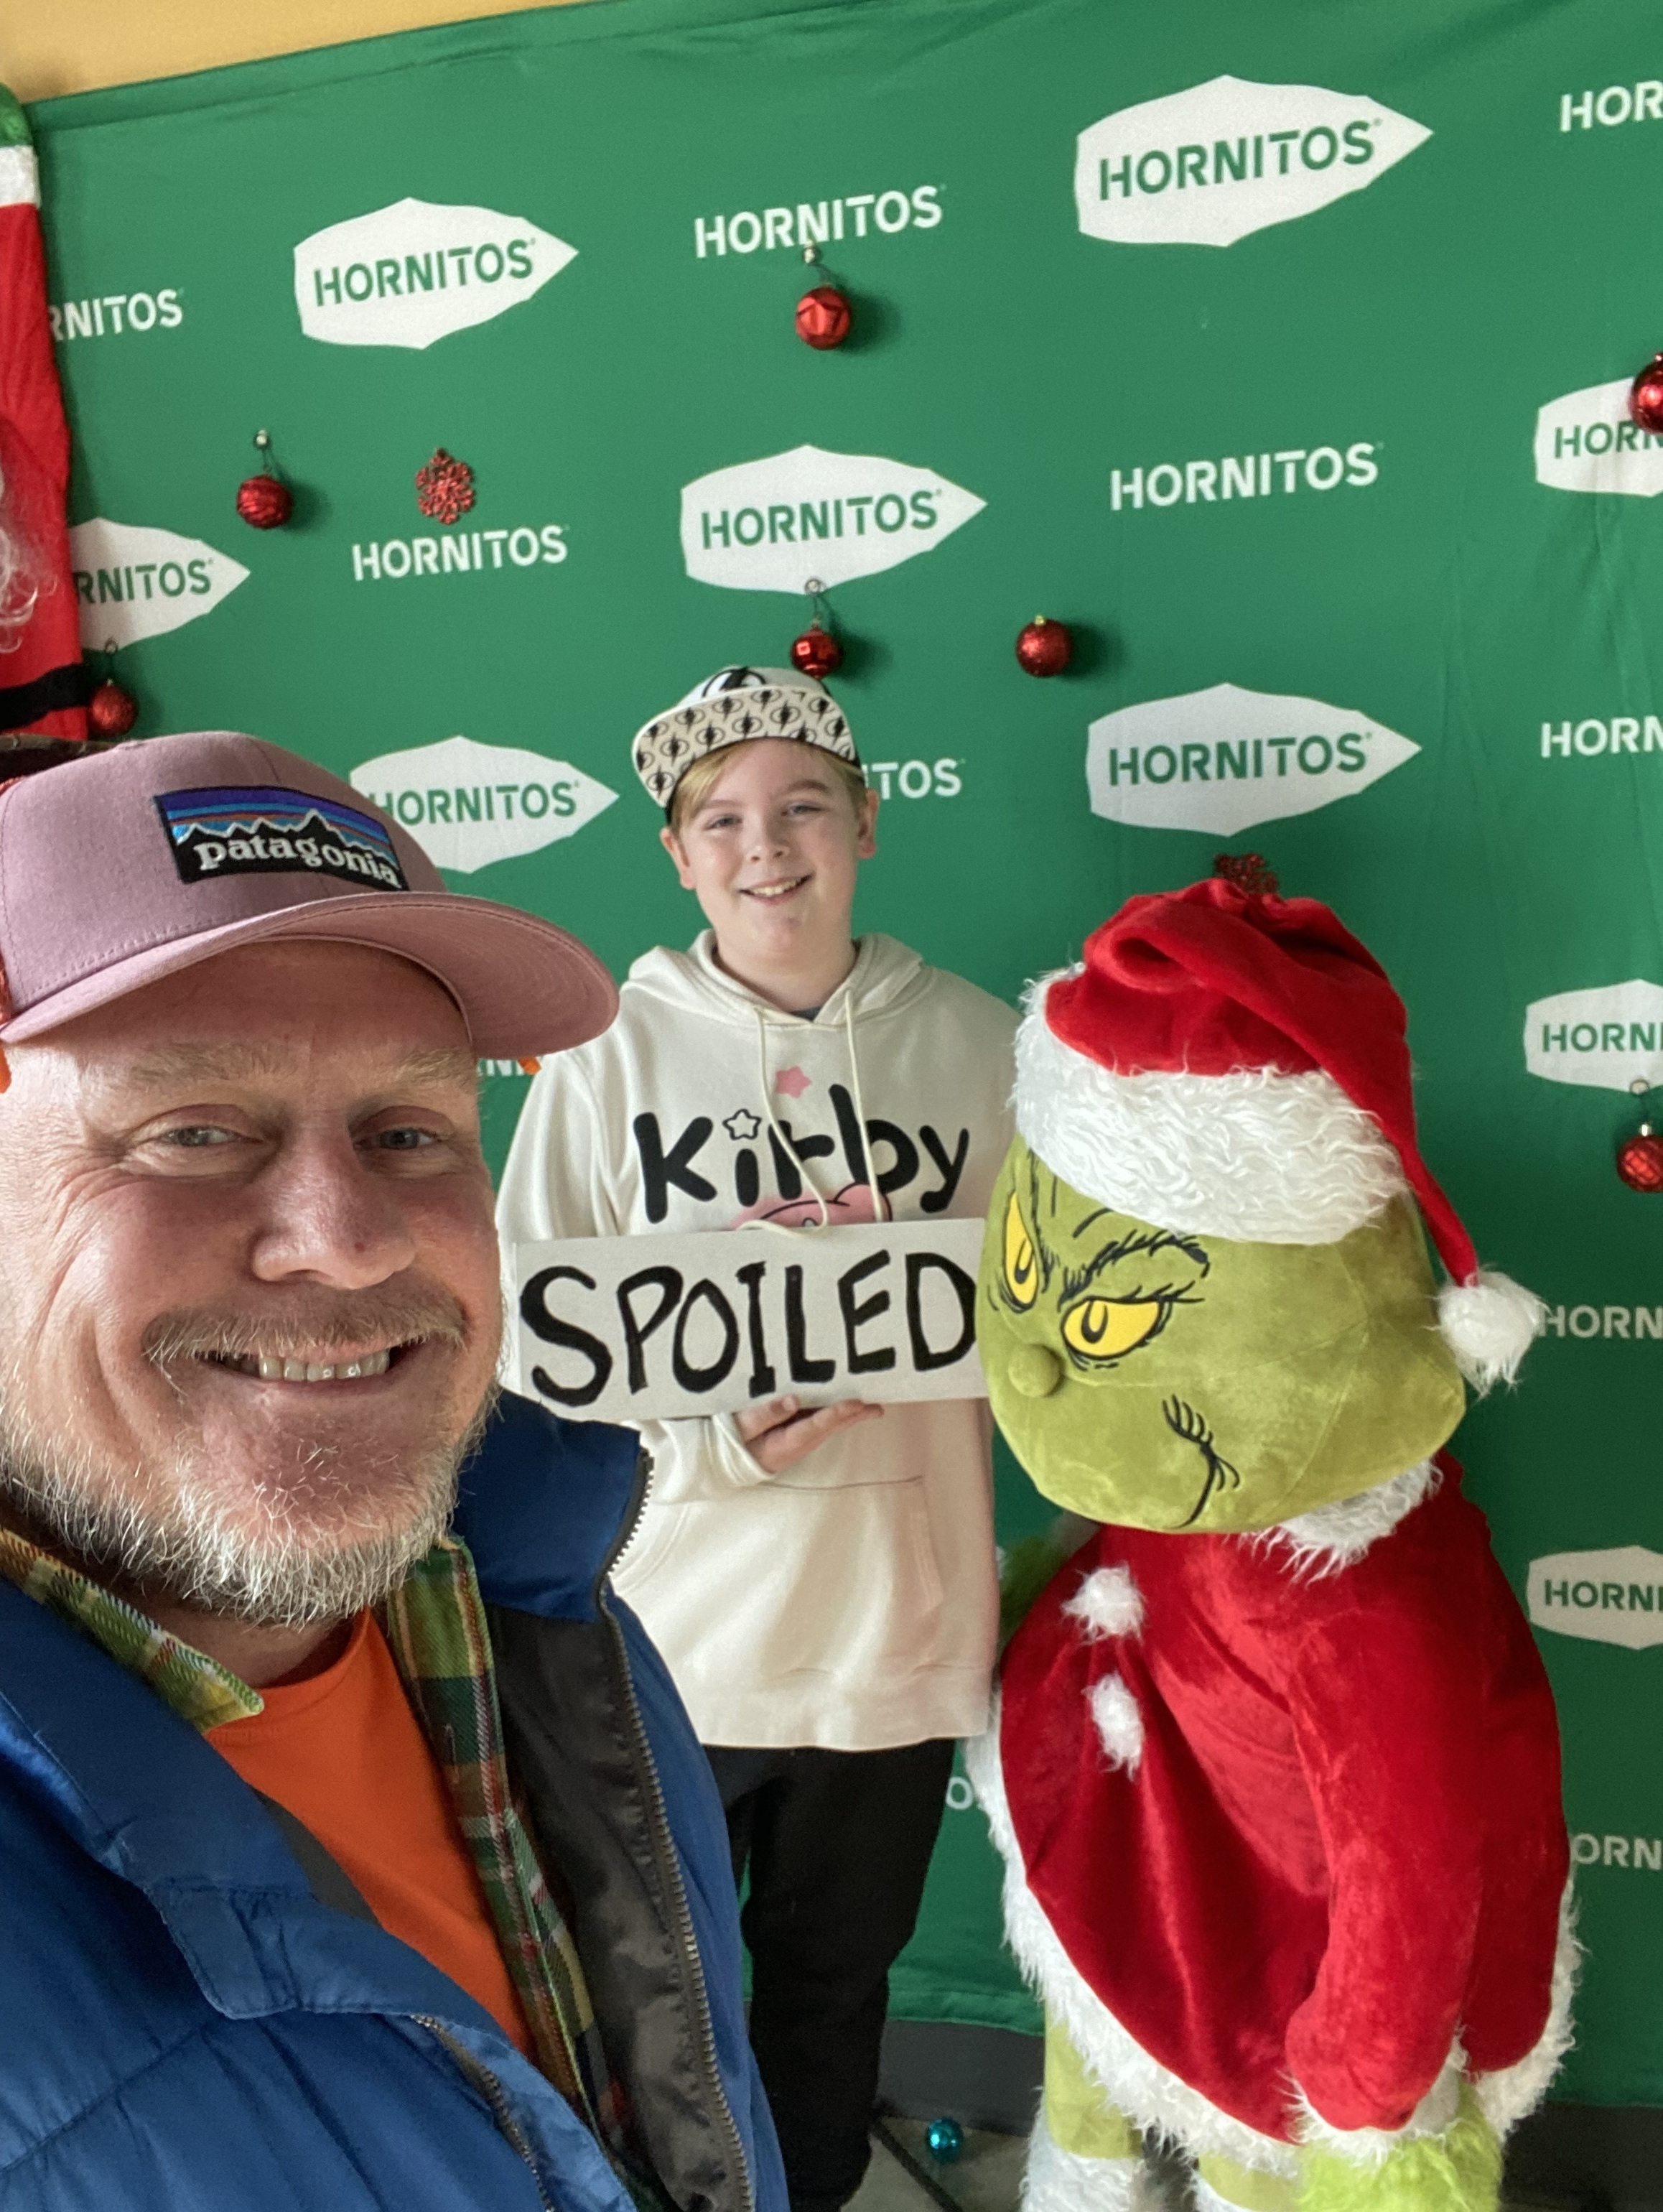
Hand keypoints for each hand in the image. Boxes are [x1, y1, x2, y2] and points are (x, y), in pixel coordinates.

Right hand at [734, 1394, 882, 1473]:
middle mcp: (795, 1445)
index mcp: (784, 1443)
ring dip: (848, 1416)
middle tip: (878, 1407)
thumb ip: (765, 1414)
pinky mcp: (792, 1436)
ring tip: (870, 1406)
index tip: (856, 1403)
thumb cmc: (729, 1443)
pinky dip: (833, 1414)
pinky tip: (843, 1405)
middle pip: (830, 1428)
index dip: (836, 1414)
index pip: (815, 1426)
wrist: (720, 1464)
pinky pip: (817, 1423)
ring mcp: (795, 1442)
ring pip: (827, 1427)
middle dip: (854, 1417)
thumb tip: (794, 1400)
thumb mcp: (741, 1426)